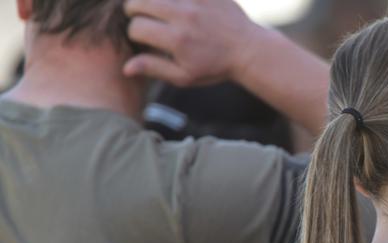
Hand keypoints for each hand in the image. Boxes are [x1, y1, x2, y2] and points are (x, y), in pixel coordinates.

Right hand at [122, 0, 260, 86]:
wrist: (248, 50)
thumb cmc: (215, 67)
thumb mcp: (185, 76)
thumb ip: (155, 68)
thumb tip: (126, 67)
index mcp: (177, 40)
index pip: (136, 28)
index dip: (135, 33)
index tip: (143, 37)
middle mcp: (184, 17)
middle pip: (139, 3)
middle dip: (134, 11)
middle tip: (140, 17)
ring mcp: (195, 1)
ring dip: (149, 0)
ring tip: (151, 7)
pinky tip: (172, 4)